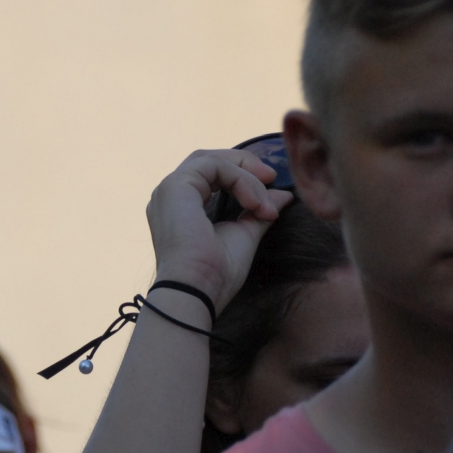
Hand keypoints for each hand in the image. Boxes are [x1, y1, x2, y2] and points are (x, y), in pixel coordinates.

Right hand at [146, 148, 294, 311]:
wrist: (196, 292)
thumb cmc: (215, 275)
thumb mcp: (243, 237)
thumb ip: (257, 212)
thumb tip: (283, 195)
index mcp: (180, 207)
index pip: (211, 174)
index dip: (242, 175)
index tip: (271, 189)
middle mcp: (169, 195)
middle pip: (210, 160)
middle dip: (244, 166)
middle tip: (271, 178)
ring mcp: (170, 189)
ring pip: (213, 161)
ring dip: (245, 176)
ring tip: (262, 203)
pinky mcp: (176, 186)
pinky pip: (214, 166)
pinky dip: (239, 180)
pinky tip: (253, 203)